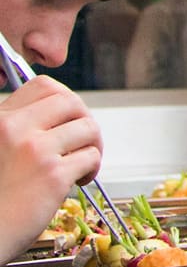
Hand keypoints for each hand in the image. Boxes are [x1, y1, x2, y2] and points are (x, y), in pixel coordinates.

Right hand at [0, 77, 102, 259]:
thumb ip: (18, 130)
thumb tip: (58, 116)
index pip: (43, 86)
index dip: (63, 99)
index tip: (66, 119)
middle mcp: (14, 129)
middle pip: (71, 101)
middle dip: (84, 119)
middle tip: (81, 140)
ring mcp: (35, 150)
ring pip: (88, 127)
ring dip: (92, 145)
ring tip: (81, 162)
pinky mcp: (53, 175)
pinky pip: (90, 156)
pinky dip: (92, 168)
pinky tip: (78, 180)